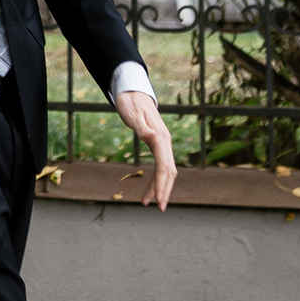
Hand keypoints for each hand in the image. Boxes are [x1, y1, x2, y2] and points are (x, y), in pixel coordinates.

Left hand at [115, 89, 176, 209]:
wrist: (133, 92)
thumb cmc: (130, 102)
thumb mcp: (133, 114)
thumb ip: (143, 127)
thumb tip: (153, 137)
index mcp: (161, 137)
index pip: (165, 166)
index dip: (162, 184)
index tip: (158, 200)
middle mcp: (165, 142)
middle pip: (169, 171)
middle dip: (164, 190)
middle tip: (160, 208)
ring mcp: (162, 144)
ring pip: (166, 171)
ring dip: (159, 187)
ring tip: (147, 202)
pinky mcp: (157, 145)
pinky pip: (159, 166)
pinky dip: (154, 179)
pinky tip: (147, 190)